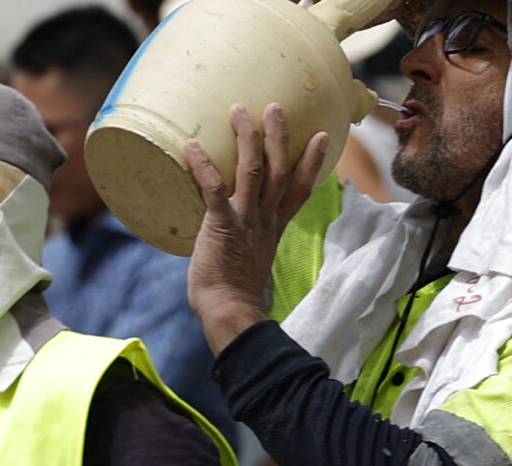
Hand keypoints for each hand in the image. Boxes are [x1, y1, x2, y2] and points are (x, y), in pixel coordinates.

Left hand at [183, 103, 328, 352]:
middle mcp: (264, 219)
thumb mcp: (250, 260)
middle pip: (280, 170)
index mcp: (273, 227)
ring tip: (239, 112)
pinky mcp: (222, 225)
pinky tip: (190, 145)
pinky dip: (203, 165)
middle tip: (276, 108)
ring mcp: (245, 220)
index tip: (321, 137)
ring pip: (253, 170)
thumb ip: (246, 241)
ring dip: (248, 138)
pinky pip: (214, 188)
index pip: (299, 189)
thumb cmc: (233, 293)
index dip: (312, 162)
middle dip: (280, 137)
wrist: (229, 310)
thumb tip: (232, 235)